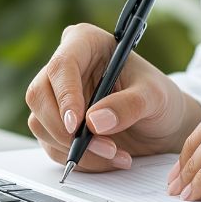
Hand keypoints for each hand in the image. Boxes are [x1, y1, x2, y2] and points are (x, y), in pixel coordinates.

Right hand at [26, 23, 200, 171]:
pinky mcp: (56, 123)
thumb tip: (95, 121)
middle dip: (67, 130)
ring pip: (40, 123)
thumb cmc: (159, 99)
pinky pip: (51, 144)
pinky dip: (80, 159)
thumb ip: (128, 105)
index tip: (78, 125)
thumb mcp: (154, 97)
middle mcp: (64, 68)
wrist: (161, 125)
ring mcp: (56, 97)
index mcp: (84, 43)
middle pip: (39, 95)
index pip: (61, 66)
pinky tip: (107, 158)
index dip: (65, 96)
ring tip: (115, 154)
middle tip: (103, 147)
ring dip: (75, 149)